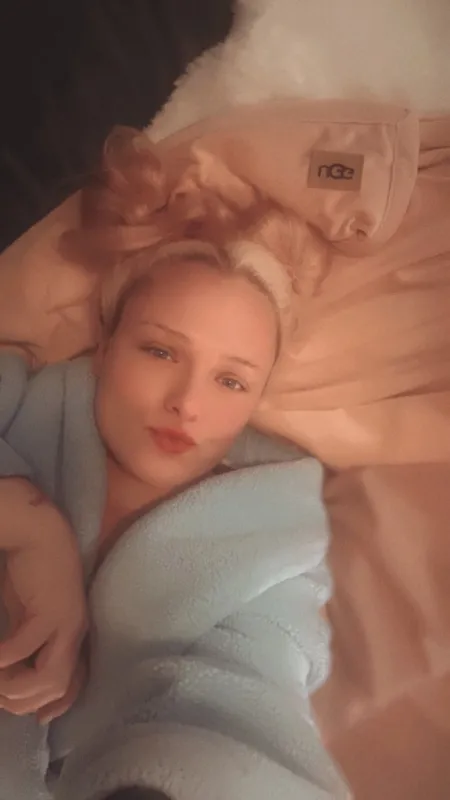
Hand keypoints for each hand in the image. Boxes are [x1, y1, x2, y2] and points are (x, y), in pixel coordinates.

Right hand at [0, 480, 88, 716]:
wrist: (38, 531)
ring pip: (48, 678)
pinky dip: (4, 660)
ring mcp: (67, 623)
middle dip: (21, 701)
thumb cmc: (30, 571)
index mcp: (72, 635)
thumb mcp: (28, 614)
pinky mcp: (51, 610)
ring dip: (14, 687)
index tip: (33, 717)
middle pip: (57, 689)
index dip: (54, 706)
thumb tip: (11, 672)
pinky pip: (26, 649)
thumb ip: (26, 642)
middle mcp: (75, 633)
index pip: (75, 684)